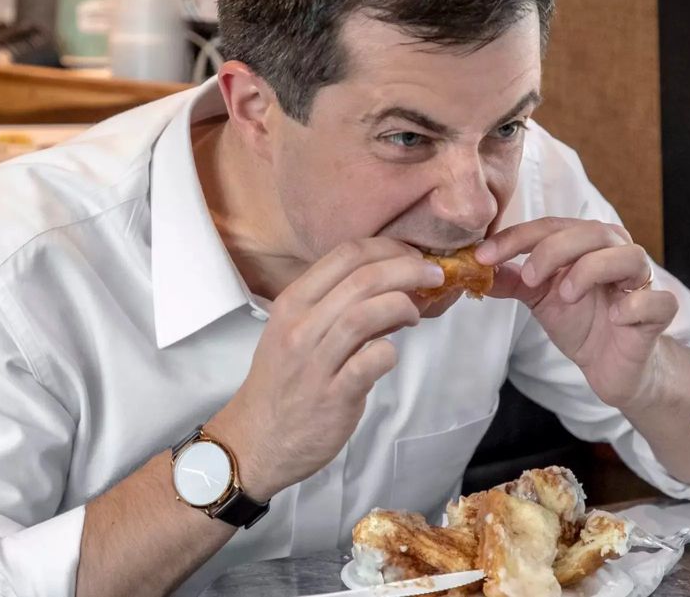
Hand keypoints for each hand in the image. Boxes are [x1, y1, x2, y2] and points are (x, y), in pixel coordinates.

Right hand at [206, 238, 443, 500]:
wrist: (256, 440)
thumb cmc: (283, 382)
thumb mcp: (296, 331)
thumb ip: (335, 306)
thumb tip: (390, 285)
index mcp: (292, 302)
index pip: (344, 254)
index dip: (387, 248)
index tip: (410, 256)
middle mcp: (300, 326)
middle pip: (362, 279)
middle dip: (407, 270)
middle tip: (433, 277)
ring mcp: (315, 362)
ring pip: (366, 314)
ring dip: (402, 306)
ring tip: (415, 315)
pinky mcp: (333, 396)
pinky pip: (371, 362)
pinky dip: (390, 352)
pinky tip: (391, 354)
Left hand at [476, 218, 678, 409]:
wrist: (612, 366)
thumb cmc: (582, 322)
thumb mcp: (540, 299)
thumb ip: (512, 280)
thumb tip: (474, 267)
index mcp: (587, 244)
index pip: (550, 227)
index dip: (515, 238)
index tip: (483, 256)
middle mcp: (616, 254)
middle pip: (590, 232)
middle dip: (553, 250)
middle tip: (528, 278)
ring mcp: (640, 283)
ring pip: (628, 256)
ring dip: (592, 270)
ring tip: (566, 295)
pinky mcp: (658, 314)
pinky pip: (658, 301)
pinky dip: (636, 305)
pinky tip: (615, 317)